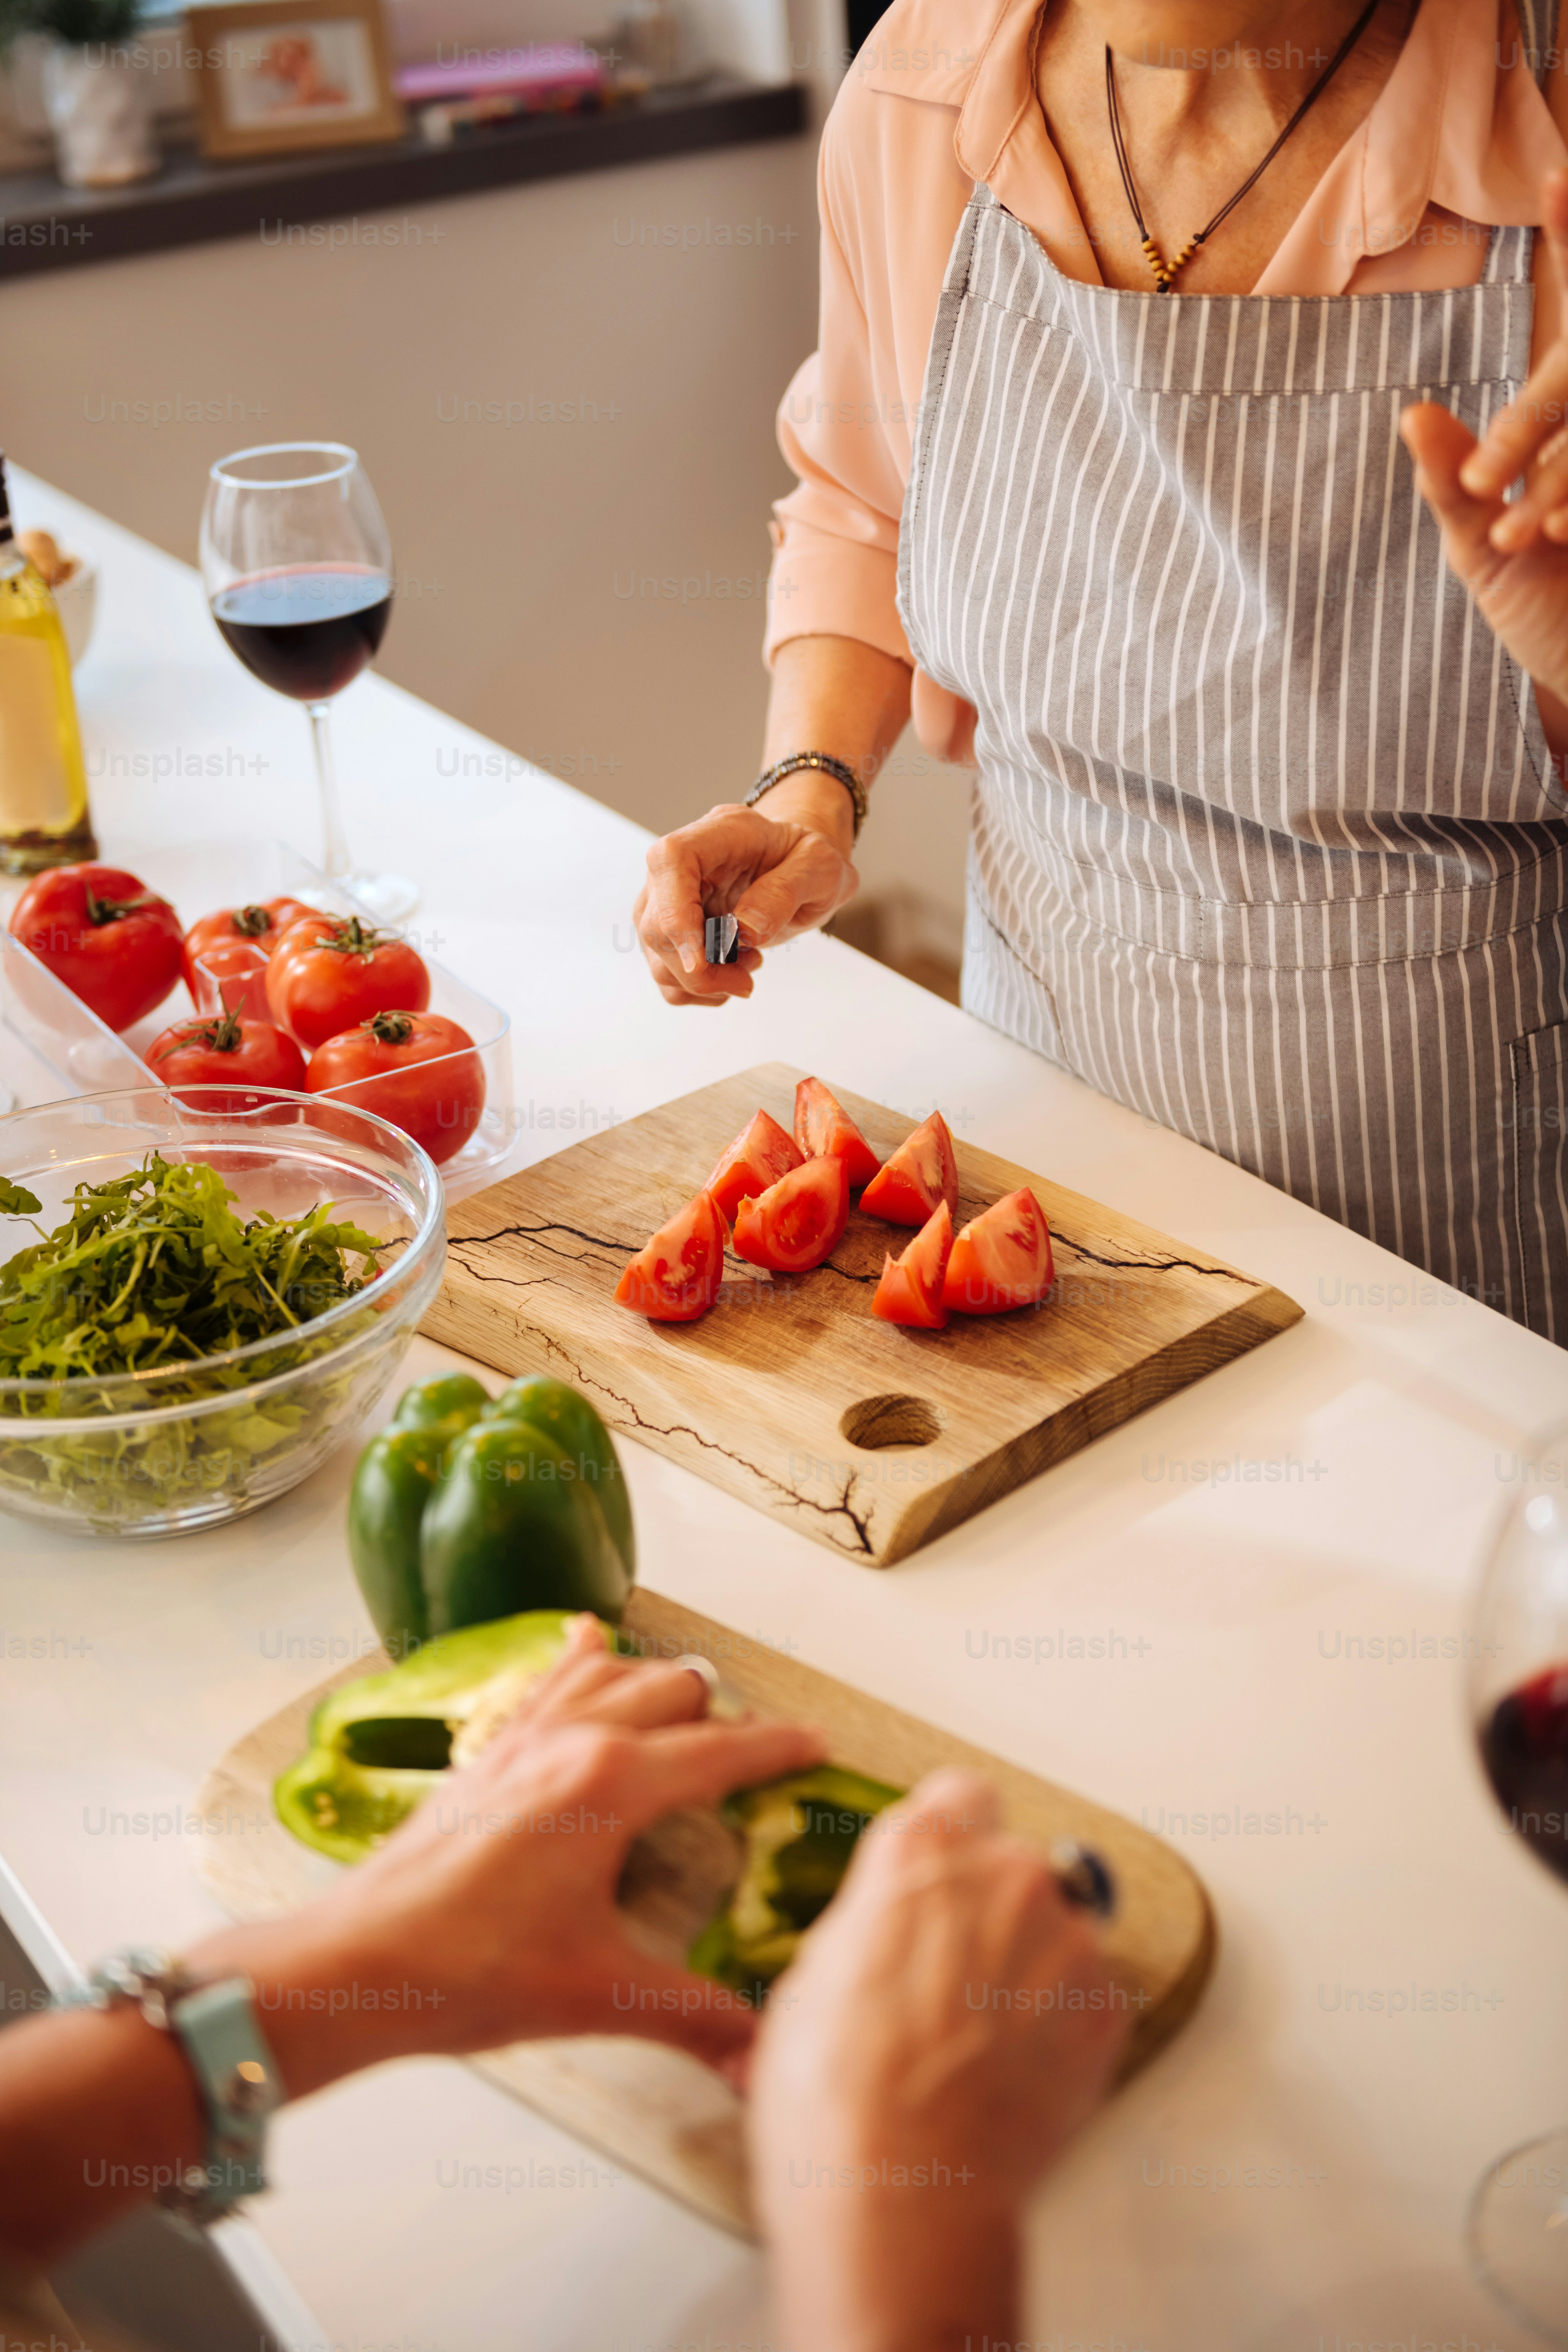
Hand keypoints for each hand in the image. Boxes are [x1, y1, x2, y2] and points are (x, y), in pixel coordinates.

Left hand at [191, 1615, 827, 2092]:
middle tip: (756, 1755)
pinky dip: (579, 1657)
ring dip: (658, 1683)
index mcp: (610, 1786)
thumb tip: (757, 2048)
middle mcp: (571, 1740)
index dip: (777, 1748)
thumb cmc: (468, 1974)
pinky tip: (587, 1637)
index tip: (816, 1745)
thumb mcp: (598, 1995)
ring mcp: (522, 1737)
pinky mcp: (486, 1751)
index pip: (720, 1751)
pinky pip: (545, 1678)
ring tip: (692, 1706)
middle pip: (673, 1692)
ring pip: (613, 1671)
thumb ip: (690, 2014)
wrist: (358, 1966)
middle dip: (723, 1716)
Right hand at [633, 786, 857, 1006]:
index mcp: (719, 833)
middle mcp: (682, 862)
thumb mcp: (820, 868)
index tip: (699, 962)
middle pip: (655, 920)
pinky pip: (664, 970)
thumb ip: (784, 893)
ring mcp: (668, 895)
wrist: (799, 868)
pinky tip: (729, 974)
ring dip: (700, 980)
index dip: (675, 914)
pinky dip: (694, 989)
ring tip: (747, 966)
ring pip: (655, 952)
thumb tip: (744, 929)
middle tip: (745, 982)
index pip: (672, 861)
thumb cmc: (807, 861)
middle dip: (697, 969)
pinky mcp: (669, 927)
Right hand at [747, 1770, 1128, 2351]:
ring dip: (1027, 1969)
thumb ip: (870, 1925)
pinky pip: (1086, 1996)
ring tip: (976, 2044)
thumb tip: (887, 1932)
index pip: (960, 1795)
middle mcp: (1006, 1878)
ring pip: (1054, 1932)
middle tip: (946, 1983)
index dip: (948, 1839)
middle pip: (1012, 1866)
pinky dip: (1059, 2025)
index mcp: (921, 1852)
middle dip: (987, 1912)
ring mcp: (1068, 1945)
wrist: (901, 2203)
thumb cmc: (835, 2102)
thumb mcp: (810, 1982)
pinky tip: (1010, 2073)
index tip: (939, 1873)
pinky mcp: (1107, 2014)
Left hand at [1401, 166, 1567, 717]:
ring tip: (1512, 540)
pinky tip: (1542, 543)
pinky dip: (1563, 506)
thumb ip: (1451, 483)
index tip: (1557, 176)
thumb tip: (1413, 413)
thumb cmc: (1536, 607)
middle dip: (1531, 425)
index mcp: (1566, 427)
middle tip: (1488, 488)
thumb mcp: (1477, 548)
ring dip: (1550, 489)